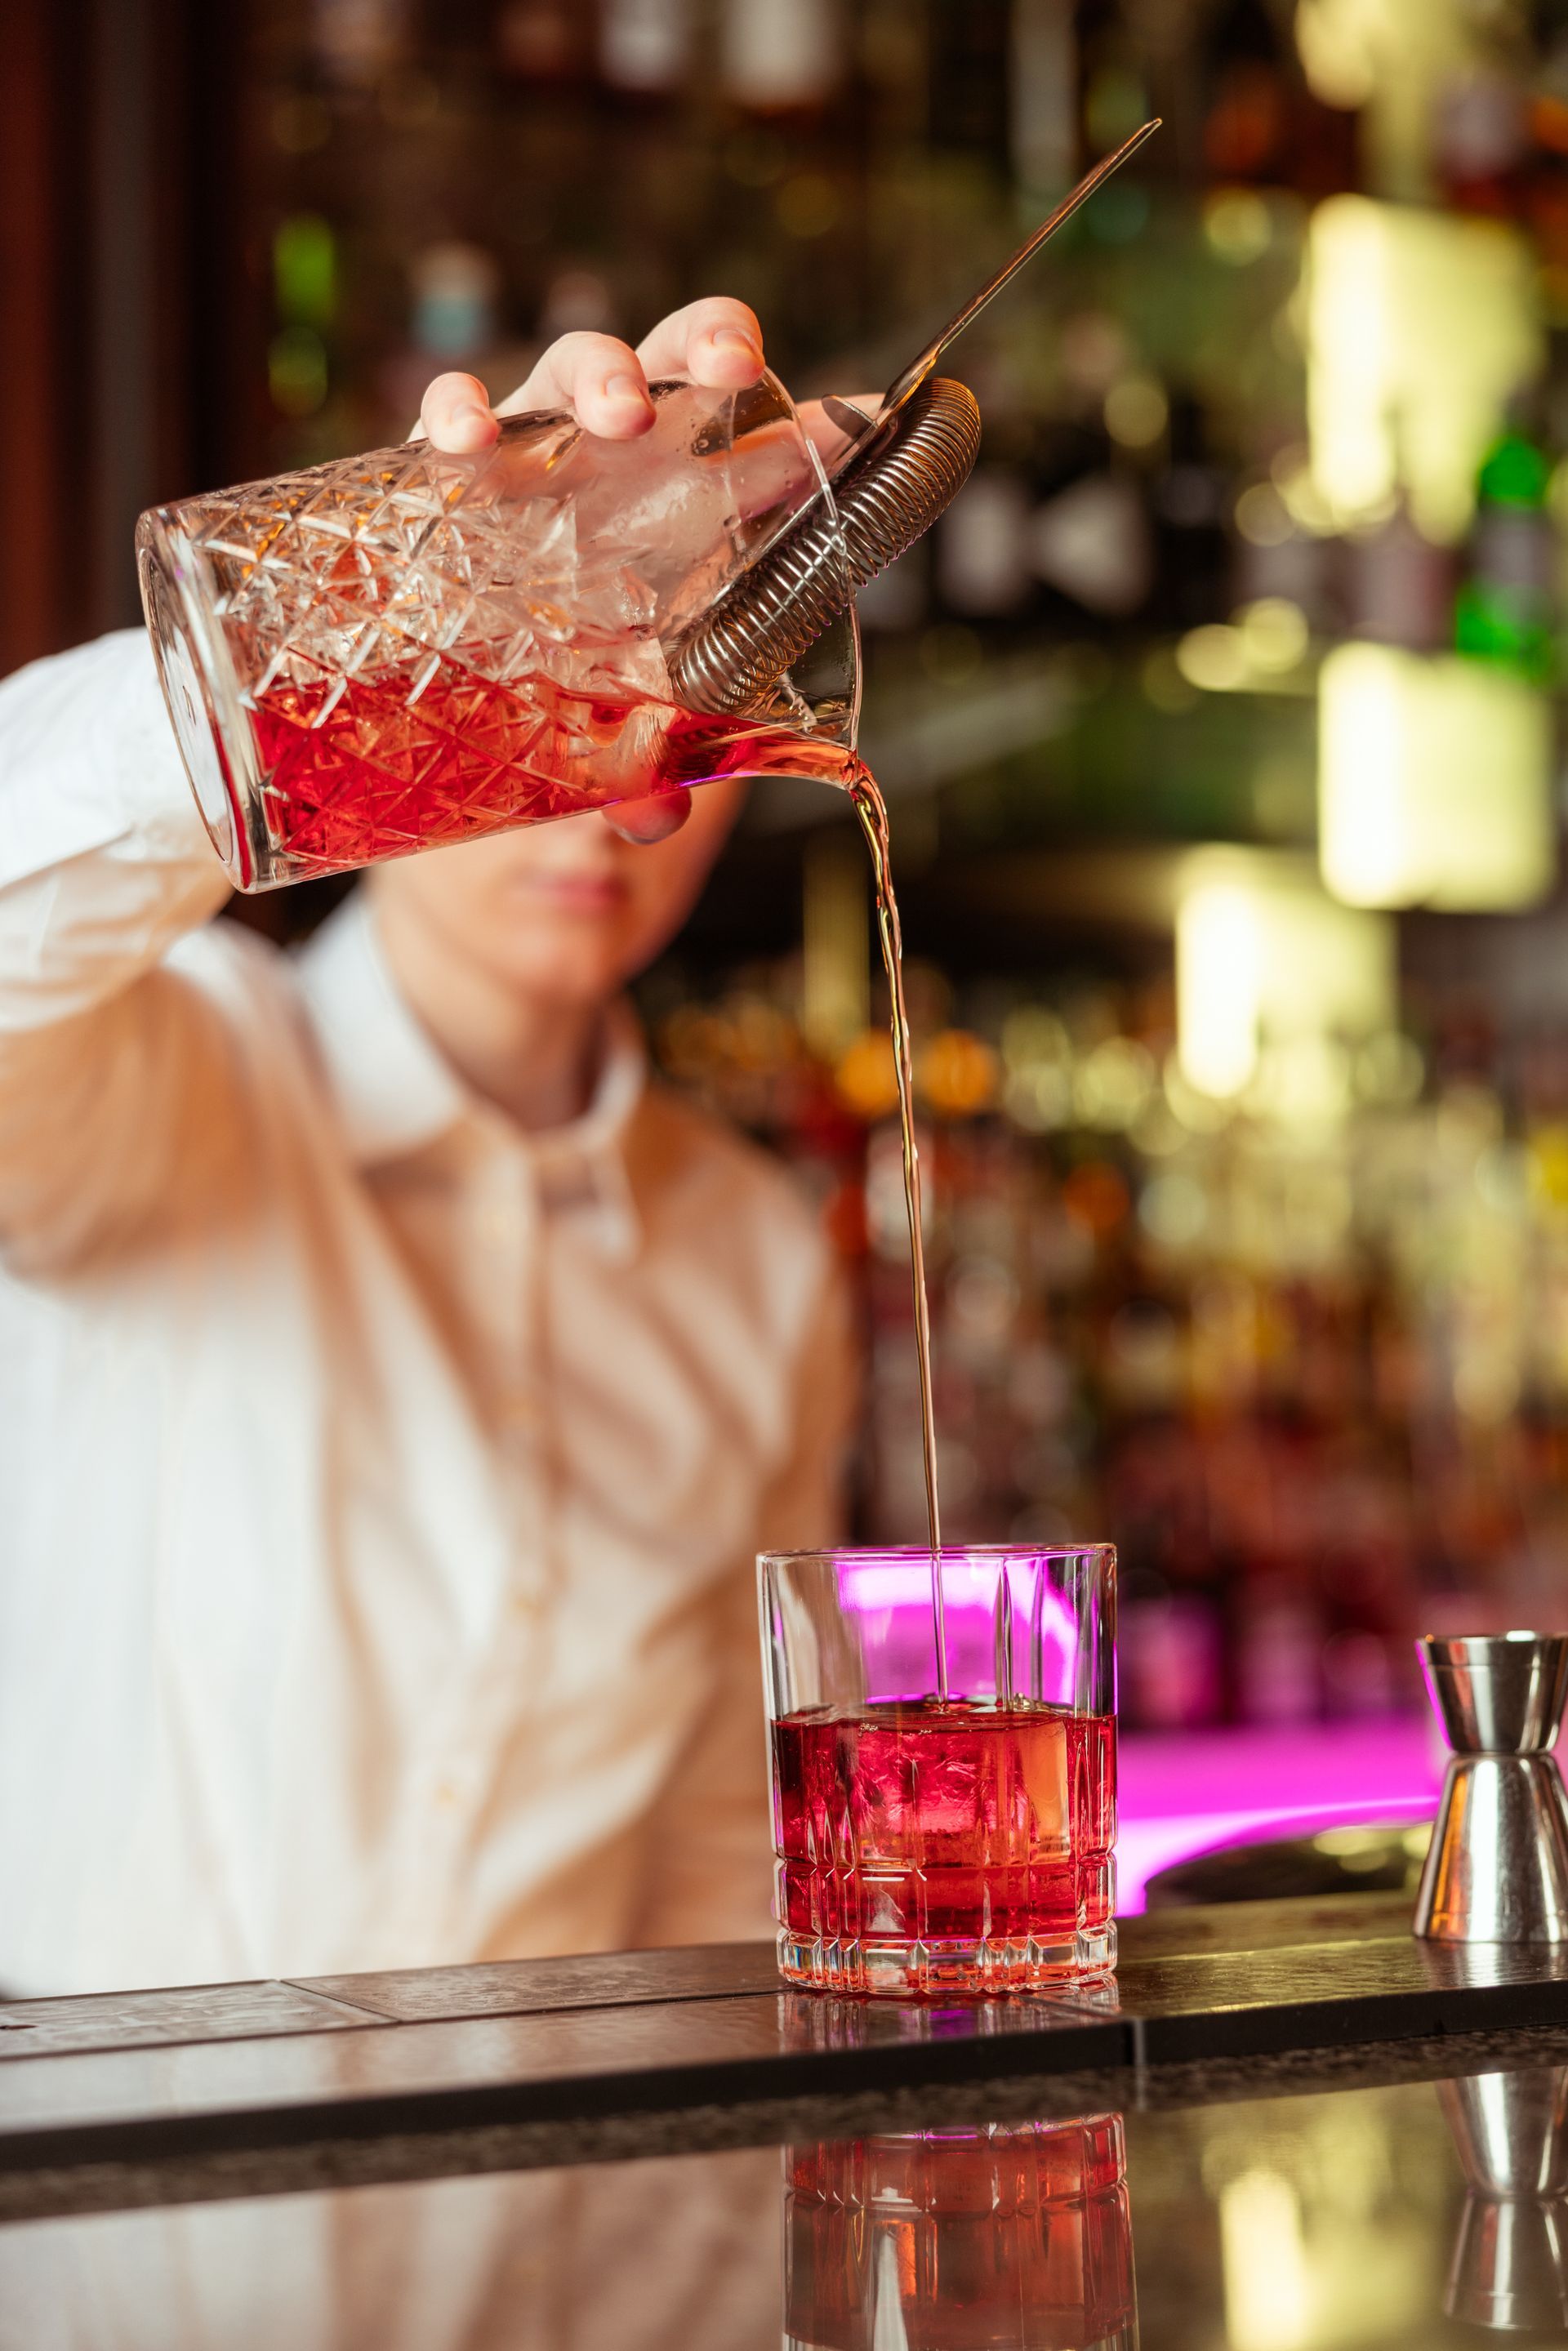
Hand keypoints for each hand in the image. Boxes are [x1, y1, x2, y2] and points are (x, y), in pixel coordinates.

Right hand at [415, 304, 875, 844]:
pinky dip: (456, 410)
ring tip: (620, 417)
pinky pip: (448, 411)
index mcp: (688, 495)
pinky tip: (464, 440)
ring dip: (602, 375)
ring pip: (573, 365)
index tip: (854, 420)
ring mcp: (536, 440)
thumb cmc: (568, 669)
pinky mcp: (446, 458)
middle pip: (677, 359)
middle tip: (734, 372)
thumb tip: (657, 819)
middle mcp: (620, 450)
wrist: (457, 672)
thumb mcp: (621, 718)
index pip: (761, 434)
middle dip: (710, 345)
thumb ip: (645, 761)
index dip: (812, 417)